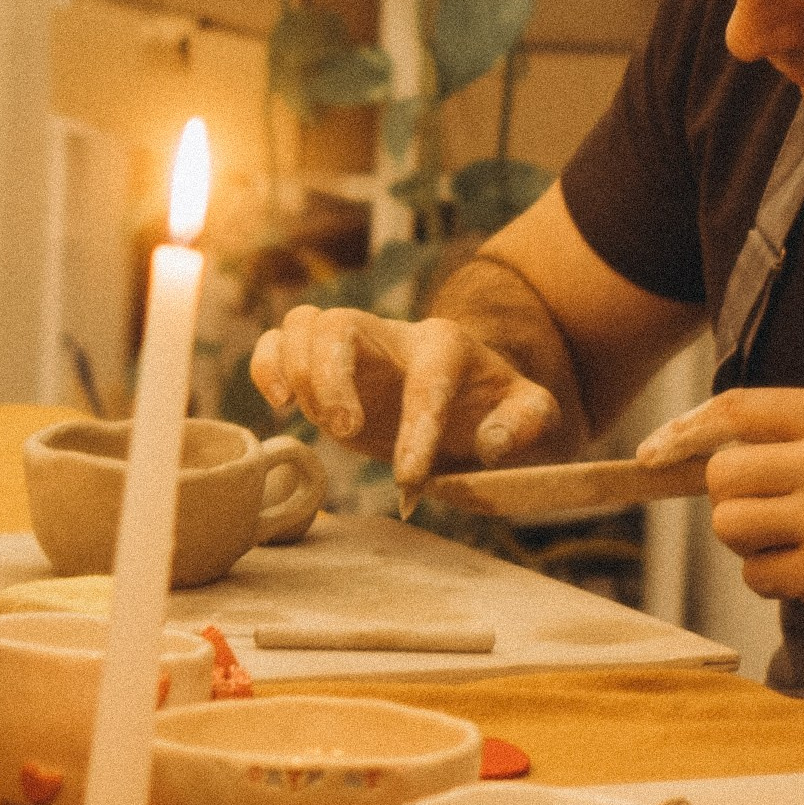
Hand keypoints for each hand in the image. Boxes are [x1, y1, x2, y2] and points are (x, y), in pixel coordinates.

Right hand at [249, 306, 563, 489]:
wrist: (472, 395)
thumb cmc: (498, 409)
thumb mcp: (536, 415)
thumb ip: (528, 422)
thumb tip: (492, 444)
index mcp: (447, 347)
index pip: (425, 378)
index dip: (416, 428)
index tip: (409, 480)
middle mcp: (394, 336)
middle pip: (340, 324)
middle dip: (331, 376)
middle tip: (343, 432)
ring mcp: (354, 346)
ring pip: (304, 324)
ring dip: (295, 370)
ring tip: (309, 420)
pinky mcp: (324, 365)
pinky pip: (278, 341)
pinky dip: (268, 367)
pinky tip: (283, 406)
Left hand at [636, 387, 803, 645]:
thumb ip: (788, 435)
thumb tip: (693, 447)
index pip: (735, 409)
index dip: (684, 430)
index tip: (653, 454)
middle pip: (720, 475)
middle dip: (731, 500)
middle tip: (772, 514)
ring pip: (728, 527)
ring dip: (751, 543)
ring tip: (799, 543)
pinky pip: (757, 576)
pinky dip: (777, 580)